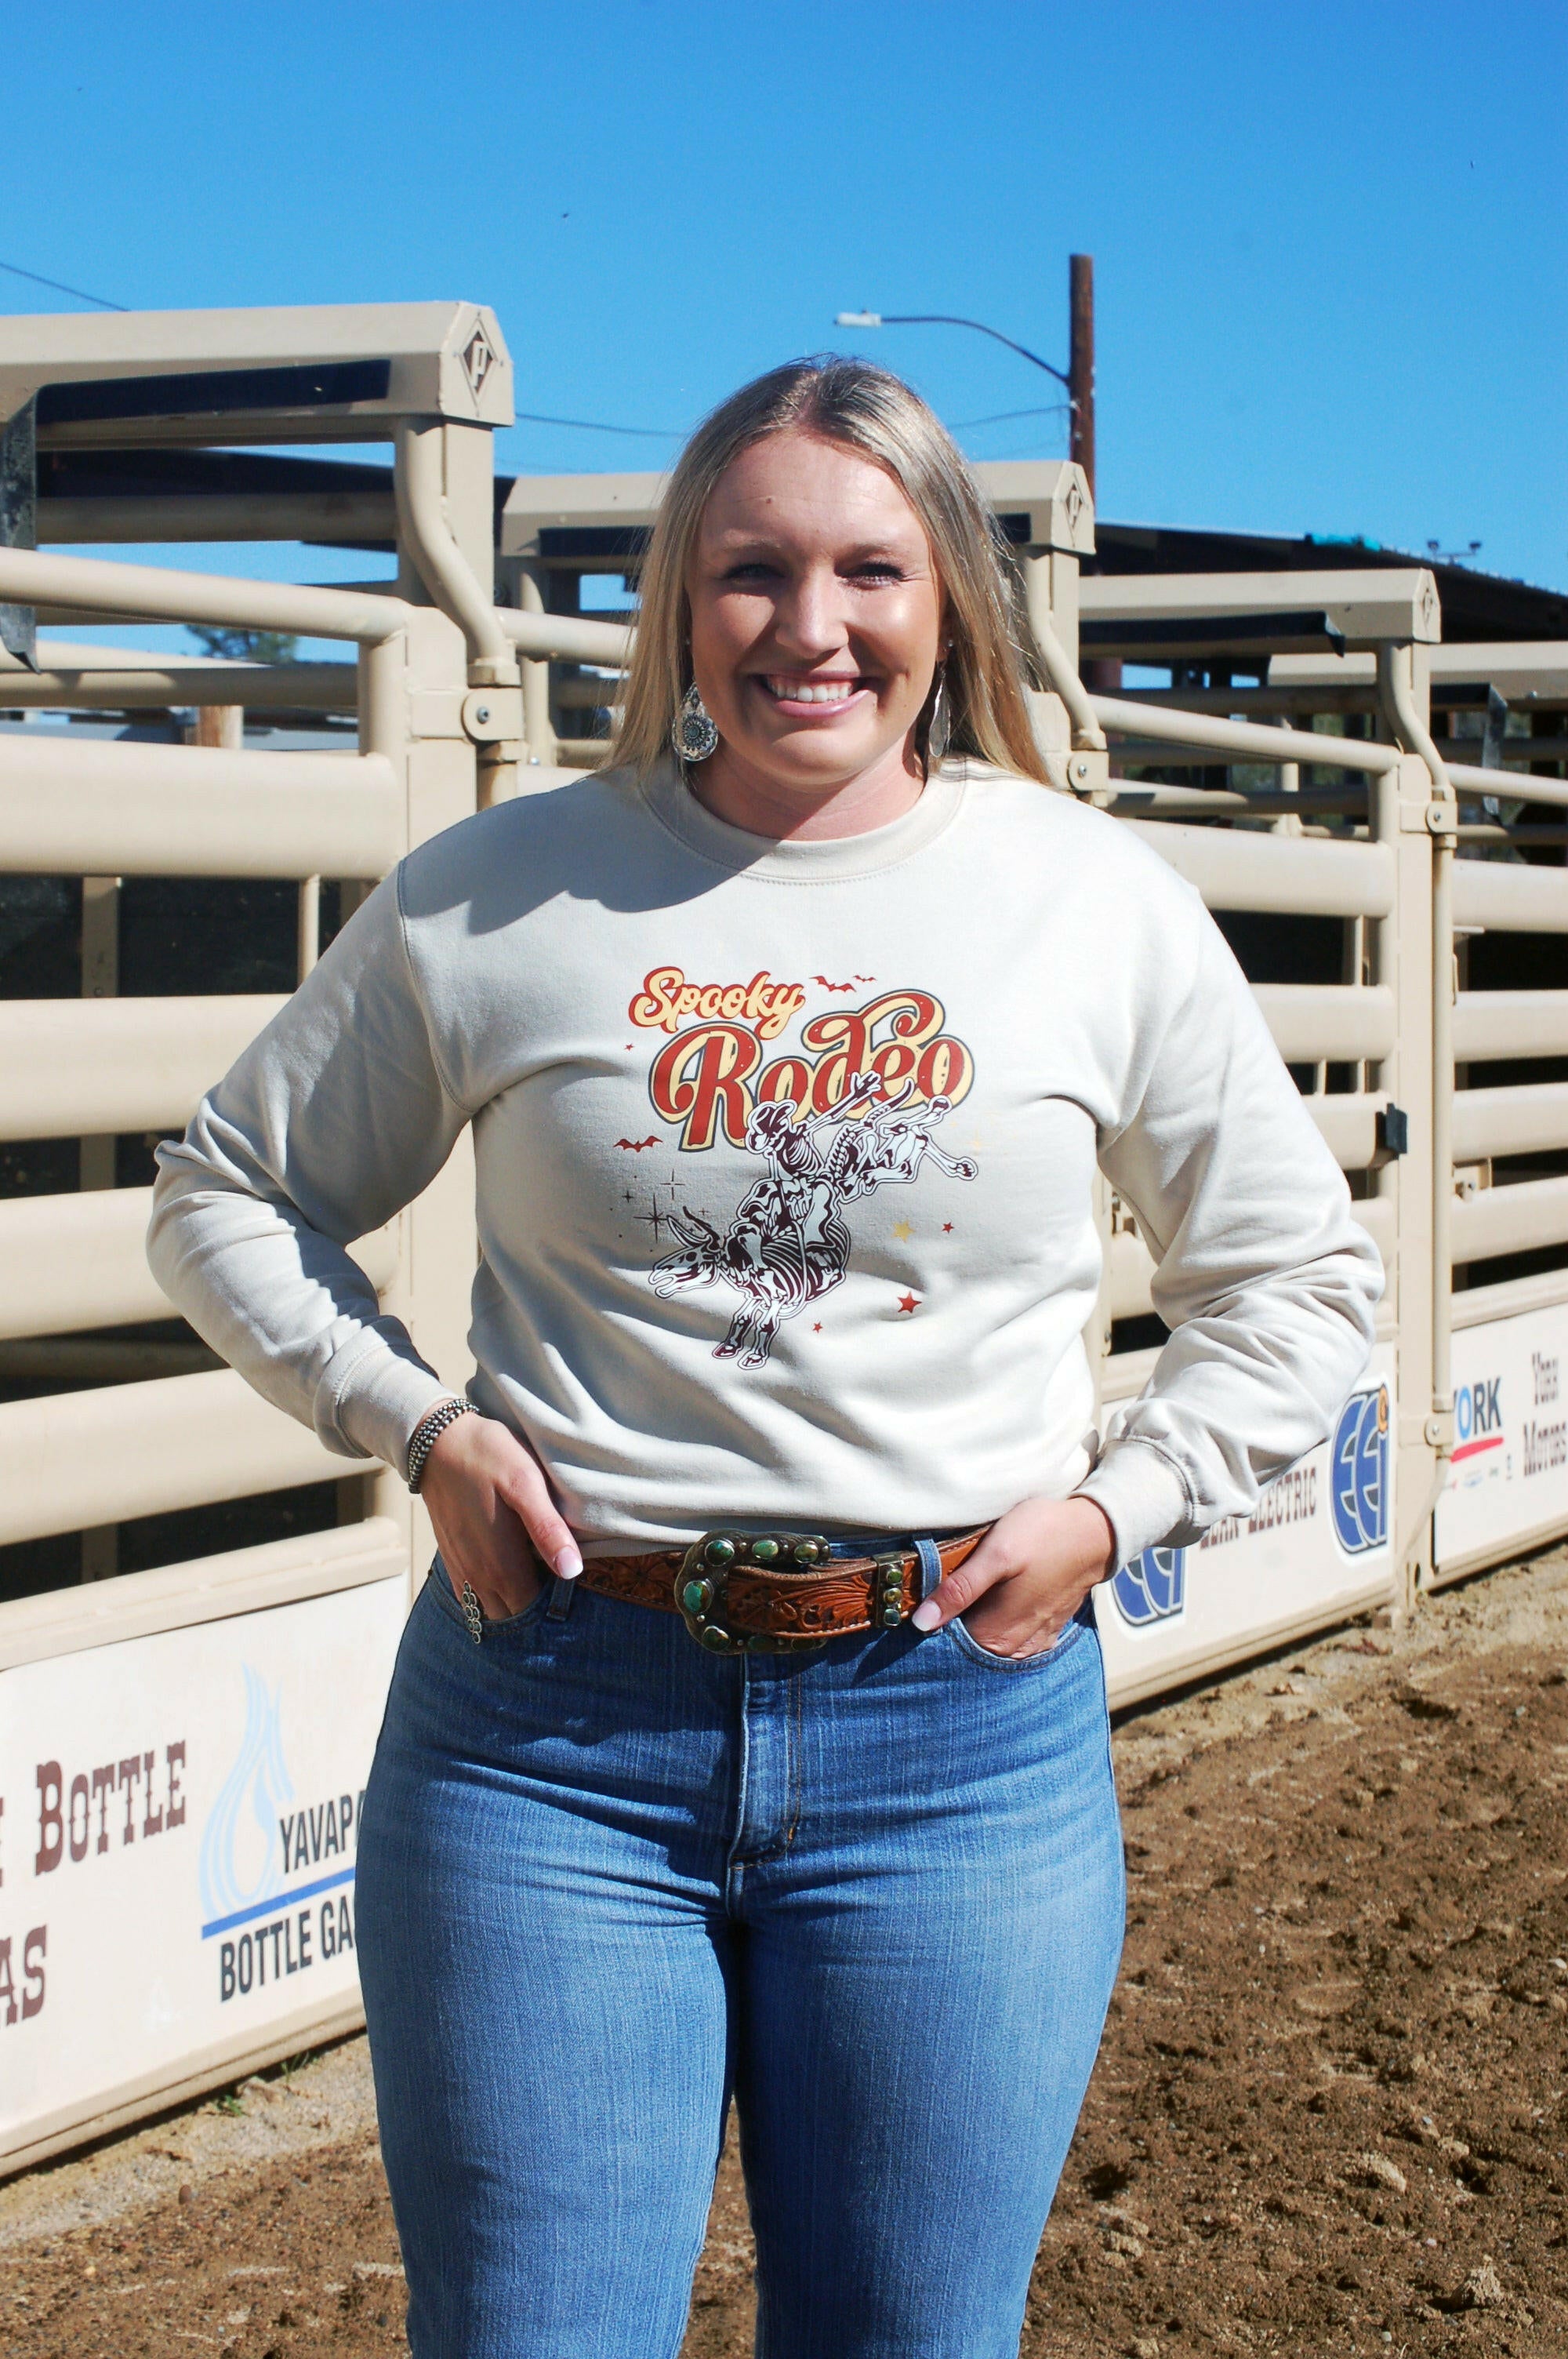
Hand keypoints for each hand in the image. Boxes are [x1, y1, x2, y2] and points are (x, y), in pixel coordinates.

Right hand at [419, 1412, 582, 1623]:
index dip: (555, 1604)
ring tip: (537, 1578)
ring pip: (490, 1609)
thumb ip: (547, 1529)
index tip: (572, 1583)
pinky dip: (490, 1596)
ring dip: (513, 1604)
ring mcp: (461, 1569)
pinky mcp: (451, 1558)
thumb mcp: (525, 1484)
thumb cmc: (488, 1457)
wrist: (437, 1441)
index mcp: (501, 1564)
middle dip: (535, 1608)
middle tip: (559, 1580)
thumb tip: (571, 1571)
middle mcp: (478, 1577)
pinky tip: (507, 1576)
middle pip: (513, 1614)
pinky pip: (470, 1597)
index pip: (534, 1610)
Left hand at [910, 1495, 1116, 1658]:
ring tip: (966, 1594)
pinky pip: (1009, 1639)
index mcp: (996, 1637)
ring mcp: (1032, 1642)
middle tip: (940, 1594)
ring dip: (973, 1624)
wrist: (1094, 1531)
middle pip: (966, 1648)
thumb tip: (921, 1623)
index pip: (945, 1648)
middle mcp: (1014, 1649)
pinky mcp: (1044, 1632)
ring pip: (987, 1644)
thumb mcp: (995, 1555)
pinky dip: (996, 1625)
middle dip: (949, 1626)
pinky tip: (992, 1602)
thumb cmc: (1043, 1536)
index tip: (920, 1606)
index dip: (930, 1626)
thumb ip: (959, 1590)